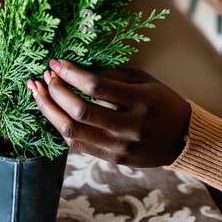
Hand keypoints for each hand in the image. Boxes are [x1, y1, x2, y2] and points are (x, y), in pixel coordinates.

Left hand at [28, 60, 191, 166]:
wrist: (182, 139)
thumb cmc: (162, 102)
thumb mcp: (145, 81)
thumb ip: (114, 75)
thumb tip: (75, 70)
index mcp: (141, 101)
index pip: (97, 88)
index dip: (71, 74)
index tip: (55, 63)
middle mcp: (130, 127)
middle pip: (80, 112)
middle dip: (55, 92)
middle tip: (44, 77)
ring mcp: (120, 146)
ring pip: (72, 132)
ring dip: (49, 111)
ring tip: (38, 93)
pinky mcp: (112, 159)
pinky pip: (77, 145)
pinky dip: (60, 126)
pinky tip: (52, 112)